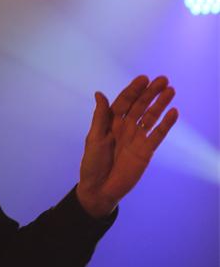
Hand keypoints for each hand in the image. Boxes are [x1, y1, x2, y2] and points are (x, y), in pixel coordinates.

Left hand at [77, 75, 178, 217]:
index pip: (124, 102)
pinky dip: (166, 124)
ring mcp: (136, 138)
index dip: (133, 90)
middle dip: (150, 93)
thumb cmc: (92, 163)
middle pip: (140, 106)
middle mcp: (125, 127)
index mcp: (110, 122)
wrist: (100, 188)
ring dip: (160, 104)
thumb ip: (100, 117)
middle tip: (162, 79)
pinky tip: (173, 112)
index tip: (143, 78)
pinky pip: (158, 134)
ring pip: (150, 117)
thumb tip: (99, 93)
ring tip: (170, 90)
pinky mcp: (146, 150)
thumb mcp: (94, 138)